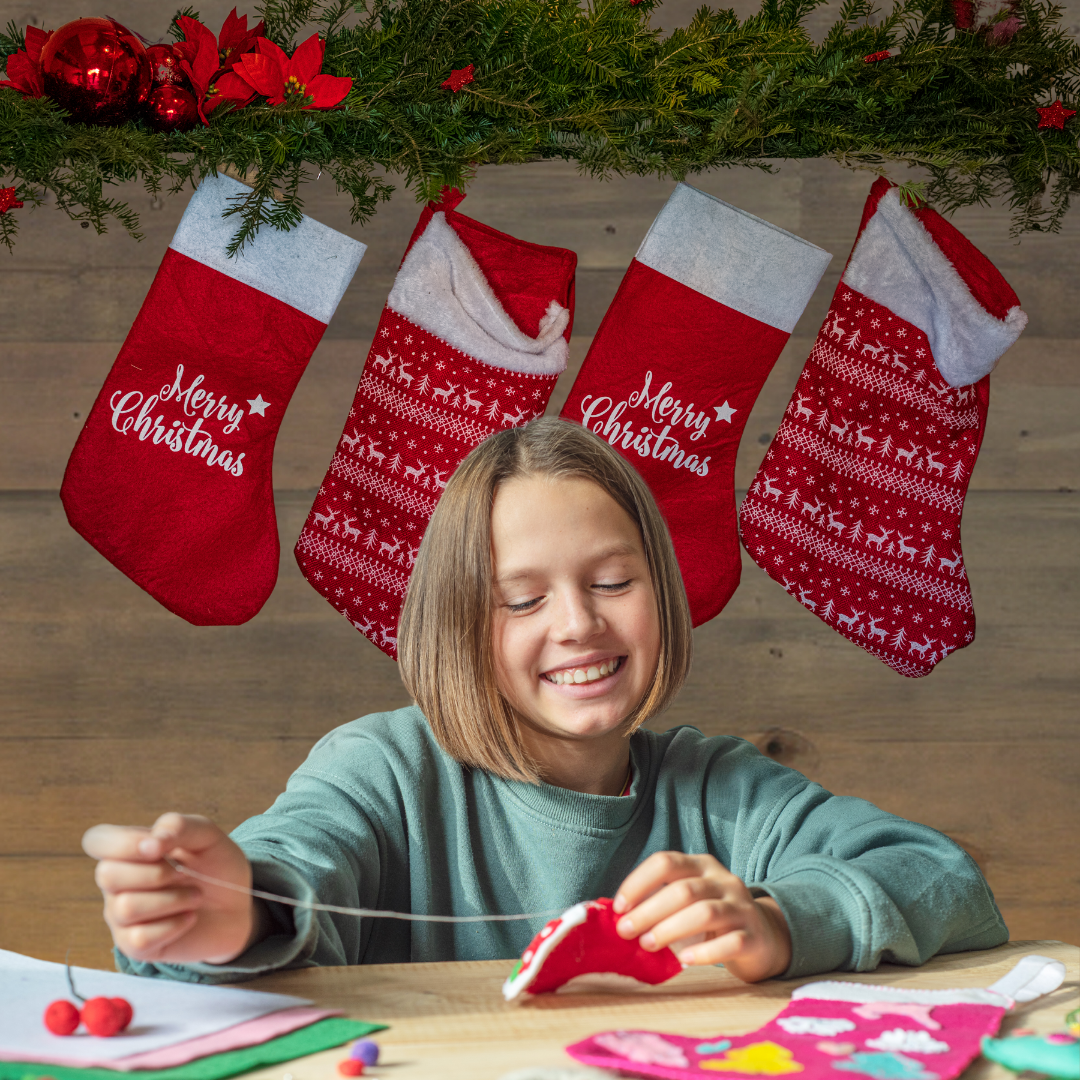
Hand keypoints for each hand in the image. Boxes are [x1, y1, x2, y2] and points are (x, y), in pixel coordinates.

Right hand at [82, 812, 259, 965]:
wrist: (238, 905)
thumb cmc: (215, 865)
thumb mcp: (206, 836)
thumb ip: (179, 827)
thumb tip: (150, 843)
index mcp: (129, 850)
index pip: (97, 840)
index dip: (122, 843)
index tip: (158, 847)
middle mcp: (117, 883)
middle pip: (107, 875)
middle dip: (156, 873)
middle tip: (184, 872)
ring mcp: (122, 916)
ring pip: (126, 908)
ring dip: (173, 899)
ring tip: (195, 896)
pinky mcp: (134, 946)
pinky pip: (140, 938)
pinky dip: (175, 925)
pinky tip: (189, 917)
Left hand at [612, 851, 791, 981]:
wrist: (764, 936)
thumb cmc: (713, 919)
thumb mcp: (688, 900)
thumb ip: (660, 901)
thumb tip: (618, 917)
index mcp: (702, 865)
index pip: (666, 862)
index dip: (638, 882)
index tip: (619, 907)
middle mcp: (723, 880)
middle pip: (683, 890)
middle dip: (649, 911)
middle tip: (626, 932)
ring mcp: (741, 907)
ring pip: (705, 913)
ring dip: (670, 929)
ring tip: (648, 945)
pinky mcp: (754, 936)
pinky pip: (730, 942)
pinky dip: (705, 953)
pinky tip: (685, 960)